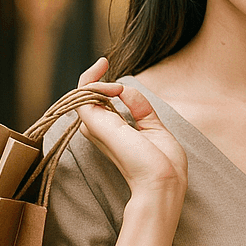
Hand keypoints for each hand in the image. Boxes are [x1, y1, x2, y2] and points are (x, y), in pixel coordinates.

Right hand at [75, 58, 187, 203]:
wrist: (163, 183)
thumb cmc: (164, 165)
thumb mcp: (155, 128)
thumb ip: (139, 107)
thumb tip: (123, 88)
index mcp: (115, 135)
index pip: (99, 106)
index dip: (101, 84)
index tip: (105, 63)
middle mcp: (102, 131)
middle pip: (87, 99)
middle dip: (93, 77)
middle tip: (103, 62)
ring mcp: (97, 128)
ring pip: (81, 95)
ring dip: (94, 78)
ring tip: (106, 70)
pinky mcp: (96, 125)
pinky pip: (82, 95)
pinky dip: (93, 81)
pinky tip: (112, 83)